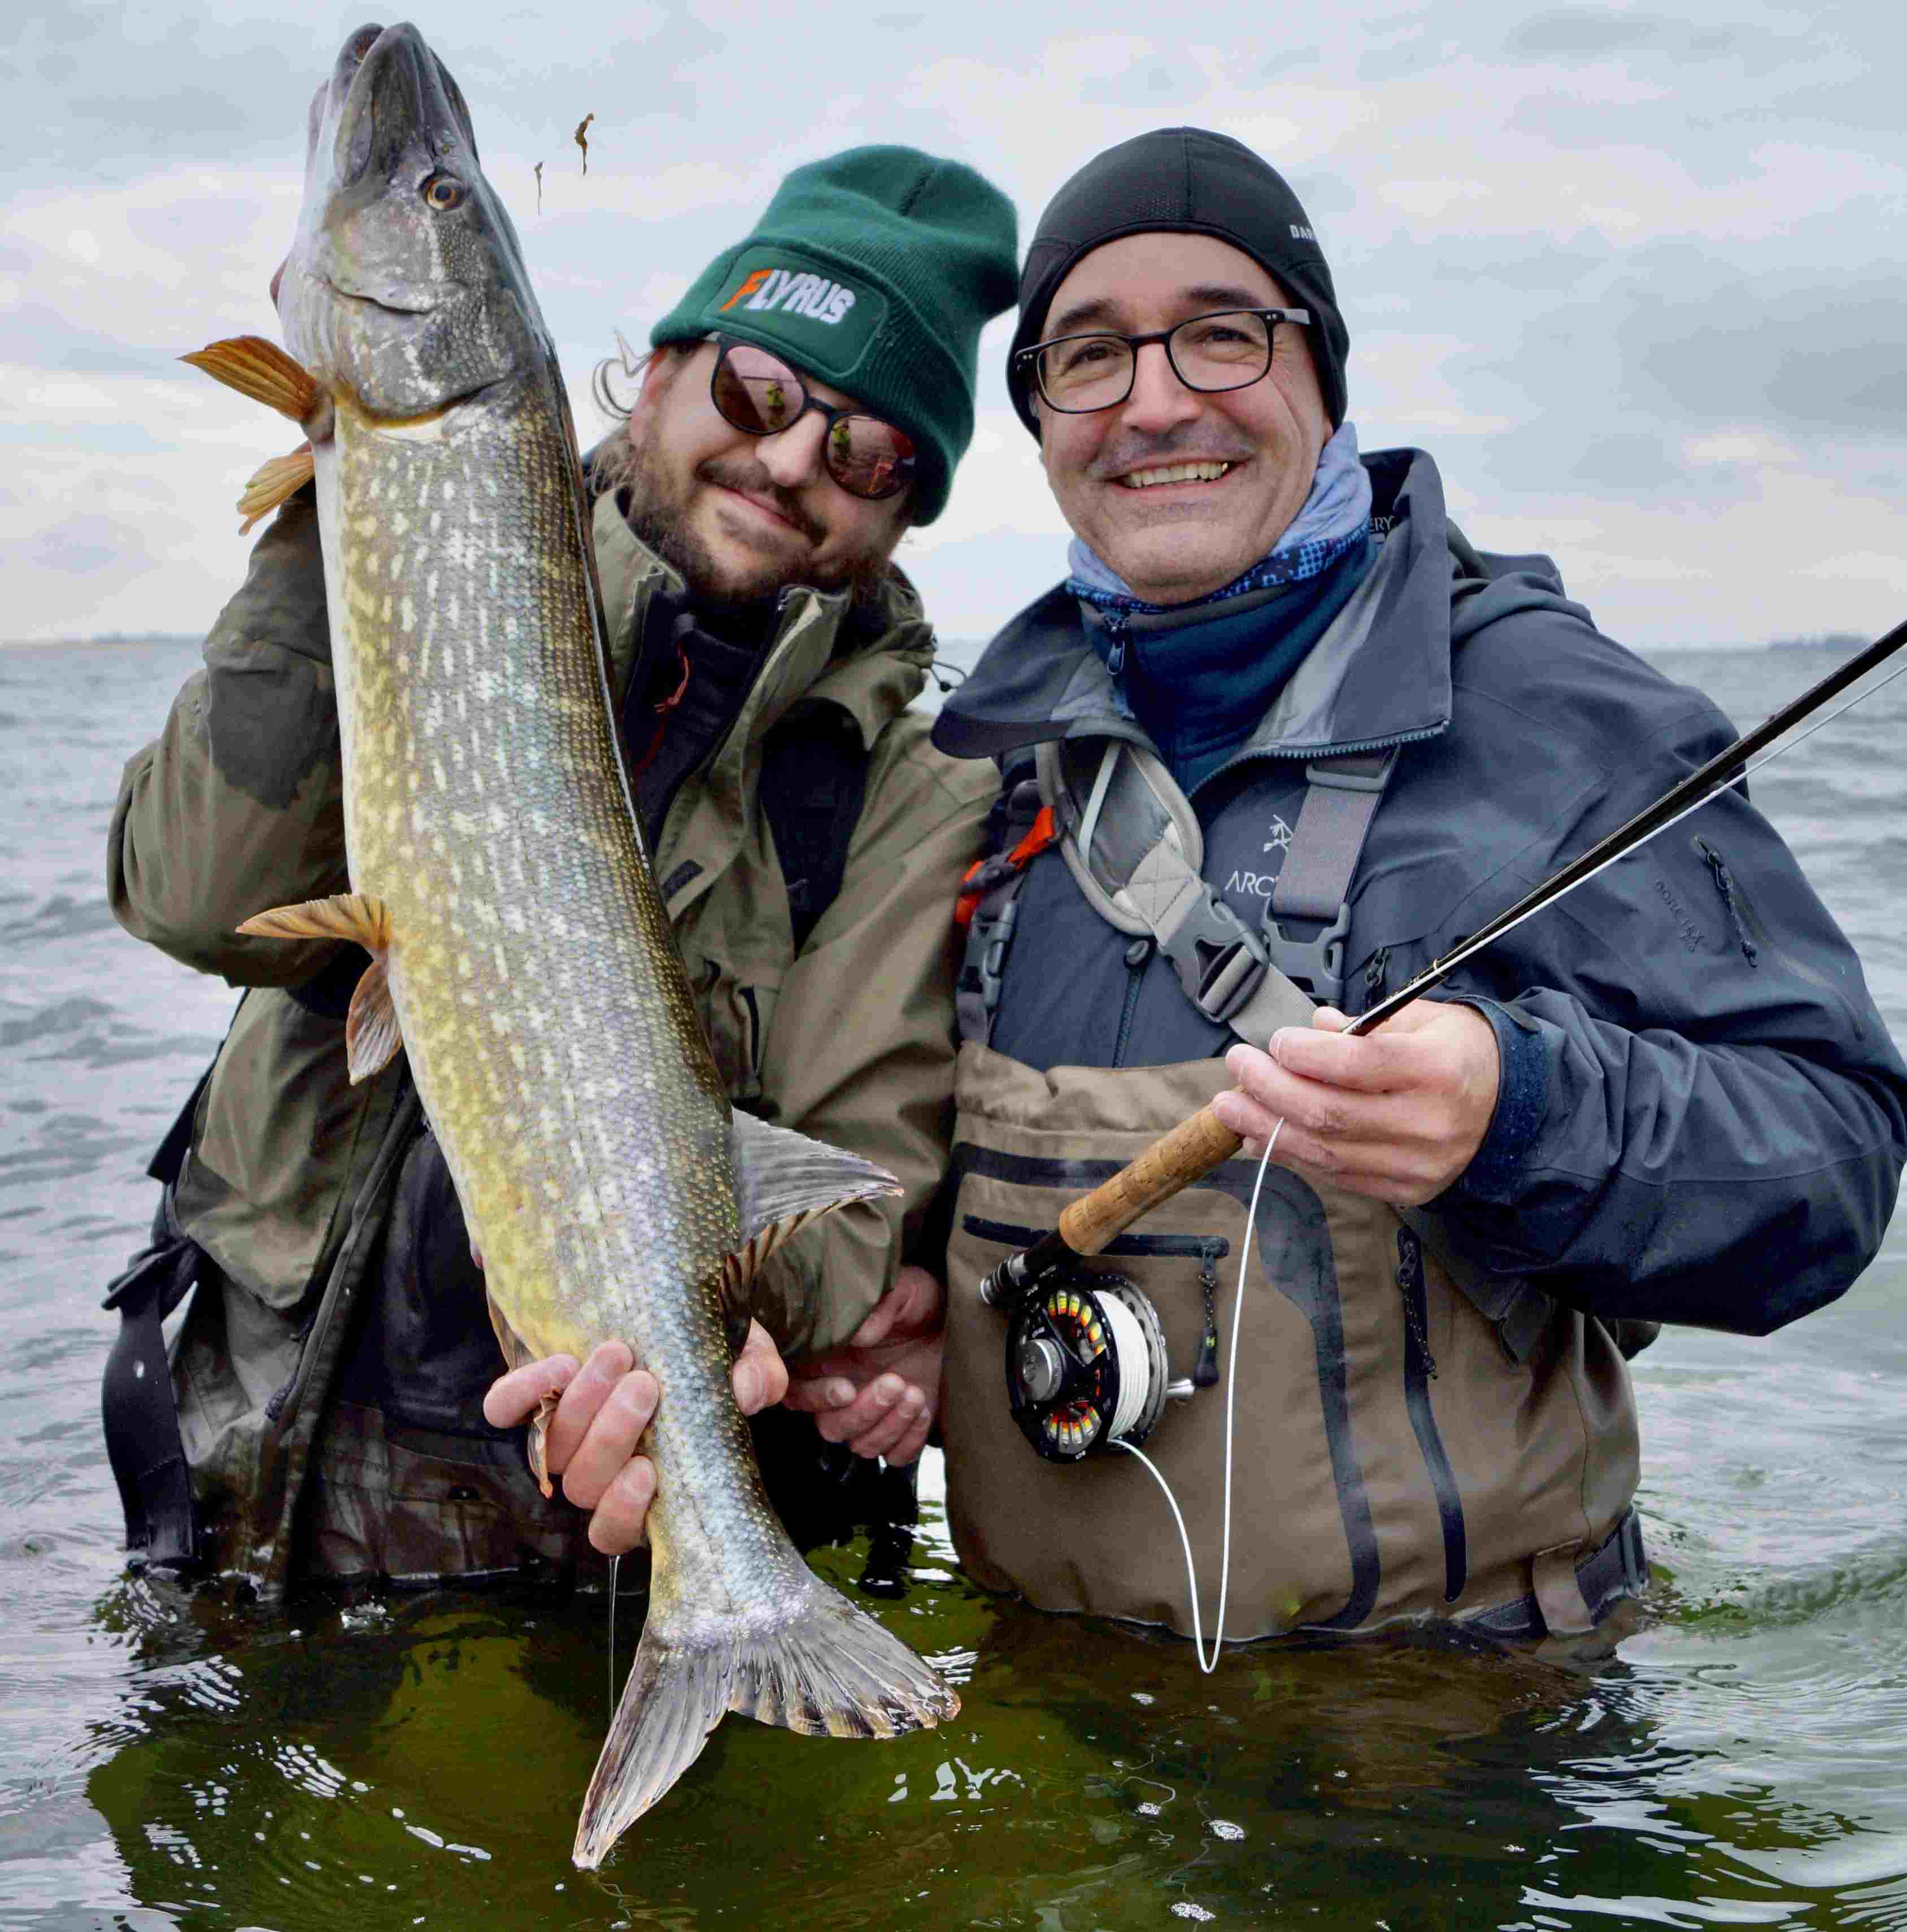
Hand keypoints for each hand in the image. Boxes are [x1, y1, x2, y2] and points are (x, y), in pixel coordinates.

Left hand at [481, 1320, 789, 1555]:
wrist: (662, 1307)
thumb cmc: (710, 1349)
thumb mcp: (747, 1358)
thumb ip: (755, 1375)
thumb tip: (745, 1392)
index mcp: (646, 1484)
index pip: (615, 1532)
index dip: (623, 1511)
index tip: (649, 1469)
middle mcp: (596, 1471)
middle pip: (582, 1485)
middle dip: (611, 1436)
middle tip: (646, 1384)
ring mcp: (560, 1434)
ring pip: (550, 1451)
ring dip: (582, 1405)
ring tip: (617, 1354)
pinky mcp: (530, 1396)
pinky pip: (506, 1409)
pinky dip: (525, 1391)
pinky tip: (562, 1365)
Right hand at [782, 1264, 944, 1465]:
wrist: (956, 1320)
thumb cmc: (920, 1302)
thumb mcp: (905, 1291)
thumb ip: (882, 1306)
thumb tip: (860, 1333)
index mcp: (829, 1357)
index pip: (798, 1390)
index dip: (816, 1397)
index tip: (847, 1388)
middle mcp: (844, 1389)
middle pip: (830, 1427)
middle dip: (863, 1413)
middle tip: (894, 1382)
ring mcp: (872, 1413)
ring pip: (862, 1445)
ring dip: (890, 1426)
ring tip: (915, 1392)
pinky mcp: (901, 1429)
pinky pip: (895, 1456)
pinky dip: (909, 1441)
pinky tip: (924, 1409)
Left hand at [1209, 1001, 1500, 1205]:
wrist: (1509, 1105)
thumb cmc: (1457, 1052)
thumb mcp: (1420, 1018)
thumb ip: (1362, 1026)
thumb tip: (1311, 1030)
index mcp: (1437, 1070)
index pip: (1357, 1065)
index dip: (1305, 1055)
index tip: (1274, 1041)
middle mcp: (1429, 1123)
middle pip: (1330, 1113)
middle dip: (1270, 1090)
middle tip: (1236, 1067)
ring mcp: (1417, 1165)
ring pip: (1326, 1152)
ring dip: (1267, 1128)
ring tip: (1231, 1106)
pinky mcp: (1406, 1191)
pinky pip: (1336, 1176)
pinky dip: (1292, 1157)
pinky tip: (1260, 1136)